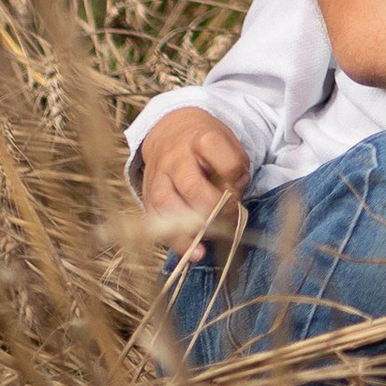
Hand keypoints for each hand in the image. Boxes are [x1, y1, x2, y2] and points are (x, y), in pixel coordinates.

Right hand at [136, 106, 251, 259]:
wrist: (170, 134)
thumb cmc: (205, 146)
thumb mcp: (228, 145)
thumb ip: (236, 171)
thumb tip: (232, 200)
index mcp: (203, 140)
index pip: (226, 164)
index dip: (237, 183)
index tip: (238, 191)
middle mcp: (176, 159)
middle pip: (194, 188)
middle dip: (215, 210)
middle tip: (229, 218)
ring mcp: (158, 178)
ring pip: (168, 206)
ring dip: (192, 229)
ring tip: (209, 243)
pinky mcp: (147, 196)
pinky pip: (156, 222)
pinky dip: (175, 241)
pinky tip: (193, 252)